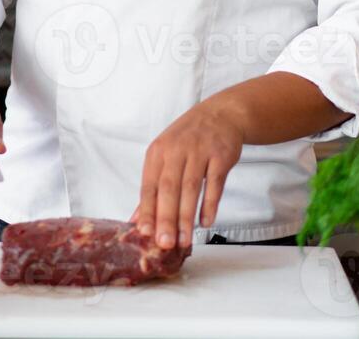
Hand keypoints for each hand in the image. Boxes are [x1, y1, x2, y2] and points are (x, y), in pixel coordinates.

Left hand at [132, 101, 244, 249]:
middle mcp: (176, 150)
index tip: (144, 233)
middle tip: (165, 243)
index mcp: (158, 152)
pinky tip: (206, 222)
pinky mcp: (220, 155)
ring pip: (191, 188)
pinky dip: (210, 204)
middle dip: (166, 218)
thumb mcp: (165, 155)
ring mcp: (200, 151)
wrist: (220, 114)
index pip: (149, 185)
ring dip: (187, 216)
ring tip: (184, 240)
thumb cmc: (188, 139)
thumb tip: (137, 220)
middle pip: (169, 189)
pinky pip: (215, 183)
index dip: (147, 210)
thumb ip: (153, 188)